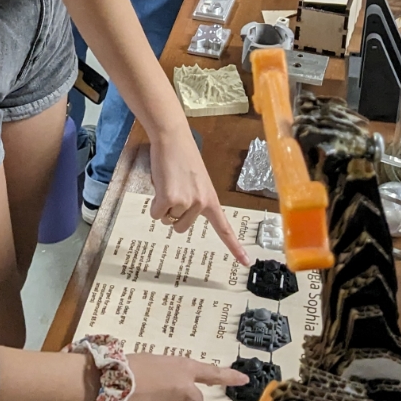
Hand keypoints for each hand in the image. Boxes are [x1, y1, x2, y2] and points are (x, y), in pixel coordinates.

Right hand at [150, 129, 250, 263]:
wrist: (172, 139)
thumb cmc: (182, 158)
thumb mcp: (197, 182)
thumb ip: (193, 200)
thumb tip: (176, 215)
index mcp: (211, 200)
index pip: (224, 228)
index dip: (234, 247)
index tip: (246, 262)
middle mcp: (202, 204)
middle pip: (181, 227)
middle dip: (173, 214)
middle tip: (174, 191)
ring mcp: (187, 202)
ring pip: (167, 219)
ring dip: (163, 206)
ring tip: (168, 185)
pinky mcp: (170, 198)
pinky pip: (156, 214)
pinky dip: (154, 204)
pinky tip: (160, 185)